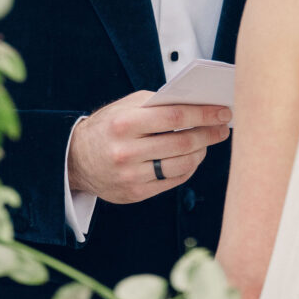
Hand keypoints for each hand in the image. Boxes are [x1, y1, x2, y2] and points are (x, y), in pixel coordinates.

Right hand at [67, 91, 231, 203]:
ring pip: (181, 165)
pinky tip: (192, 157)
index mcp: (125, 123)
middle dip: (209, 133)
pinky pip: (172, 181)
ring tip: (207, 142)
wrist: (75, 159)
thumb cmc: (107, 127)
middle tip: (223, 127)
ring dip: (201, 151)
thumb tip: (196, 104)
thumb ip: (158, 105)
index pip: (174, 117)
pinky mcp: (134, 194)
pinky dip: (188, 168)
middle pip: (182, 142)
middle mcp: (126, 151)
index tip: (222, 111)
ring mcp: (130, 176)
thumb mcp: (126, 107)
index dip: (203, 114)